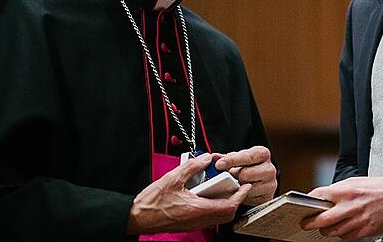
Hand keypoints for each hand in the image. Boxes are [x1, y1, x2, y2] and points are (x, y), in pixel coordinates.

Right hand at [127, 153, 251, 233]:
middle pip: (227, 214)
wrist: (137, 217)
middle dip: (235, 201)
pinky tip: (207, 196)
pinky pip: (208, 218)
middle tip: (237, 188)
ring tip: (224, 190)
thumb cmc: (152, 202)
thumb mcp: (172, 178)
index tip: (245, 186)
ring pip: (218, 217)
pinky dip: (214, 208)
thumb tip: (205, 158)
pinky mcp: (188, 224)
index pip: (228, 206)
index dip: (240, 196)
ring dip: (225, 205)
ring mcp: (194, 224)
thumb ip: (191, 166)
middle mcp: (198, 219)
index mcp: (197, 209)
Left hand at [213, 146, 276, 205]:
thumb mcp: (236, 159)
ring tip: (236, 183)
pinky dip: (241, 196)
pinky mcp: (267, 198)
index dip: (232, 160)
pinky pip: (249, 199)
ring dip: (237, 187)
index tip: (219, 165)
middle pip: (246, 174)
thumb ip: (224, 157)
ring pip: (246, 187)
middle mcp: (270, 169)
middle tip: (230, 176)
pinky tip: (241, 191)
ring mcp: (271, 185)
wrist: (257, 182)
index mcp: (262, 154)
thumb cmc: (245, 167)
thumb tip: (213, 157)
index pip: (248, 156)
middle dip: (234, 176)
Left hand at [300, 176, 382, 238]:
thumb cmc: (375, 188)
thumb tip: (321, 198)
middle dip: (310, 223)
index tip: (303, 206)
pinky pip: (346, 236)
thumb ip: (337, 190)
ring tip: (324, 227)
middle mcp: (350, 206)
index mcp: (345, 191)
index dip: (308, 202)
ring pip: (333, 231)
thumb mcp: (353, 182)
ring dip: (326, 230)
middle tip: (305, 223)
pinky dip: (341, 234)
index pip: (318, 197)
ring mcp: (357, 220)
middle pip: (321, 220)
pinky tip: (342, 228)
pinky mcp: (364, 231)